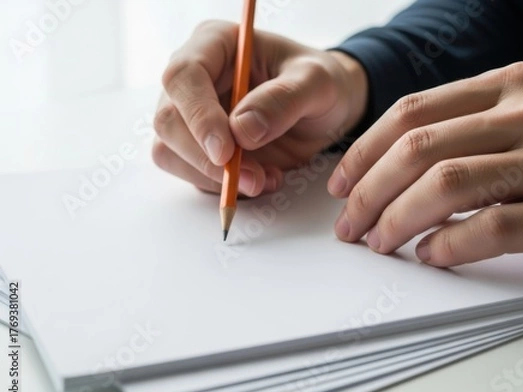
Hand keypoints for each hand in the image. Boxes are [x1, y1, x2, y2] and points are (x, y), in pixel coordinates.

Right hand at [152, 20, 366, 196]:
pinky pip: (191, 174)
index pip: (184, 76)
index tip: (226, 151)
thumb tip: (241, 130)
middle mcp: (194, 79)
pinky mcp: (199, 147)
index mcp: (215, 45)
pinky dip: (222, 187)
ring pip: (171, 152)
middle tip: (253, 178)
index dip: (198, 116)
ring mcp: (192, 115)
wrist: (325, 110)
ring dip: (213, 178)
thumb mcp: (316, 83)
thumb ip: (283, 100)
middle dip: (206, 159)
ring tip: (265, 178)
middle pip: (168, 120)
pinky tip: (260, 179)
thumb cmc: (319, 83)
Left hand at [328, 62, 522, 268]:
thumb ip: (464, 131)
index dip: (364, 152)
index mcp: (509, 86)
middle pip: (418, 148)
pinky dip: (450, 244)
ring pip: (447, 185)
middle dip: (369, 191)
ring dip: (398, 219)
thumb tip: (384, 169)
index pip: (411, 113)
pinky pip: (492, 226)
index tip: (340, 184)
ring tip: (380, 242)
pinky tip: (431, 255)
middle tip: (350, 224)